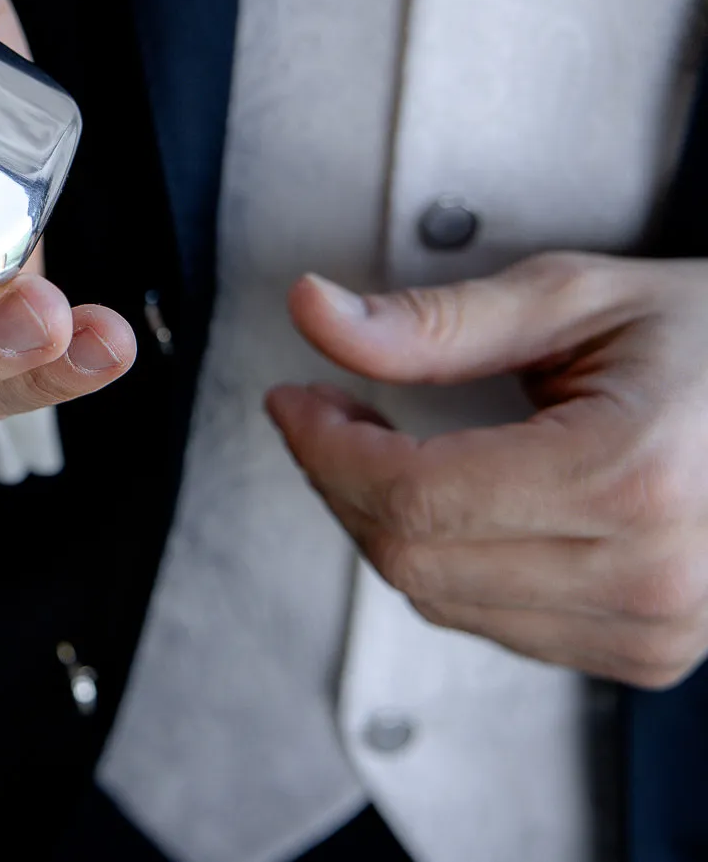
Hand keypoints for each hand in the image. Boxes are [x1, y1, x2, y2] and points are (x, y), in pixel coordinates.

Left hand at [269, 252, 707, 687]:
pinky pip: (494, 625)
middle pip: (413, 557)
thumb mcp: (577, 299)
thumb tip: (313, 313)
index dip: (325, 448)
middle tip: (332, 413)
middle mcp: (648, 572)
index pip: (412, 495)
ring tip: (393, 448)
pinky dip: (448, 564)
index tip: (296, 399)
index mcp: (629, 475)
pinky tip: (462, 501)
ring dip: (388, 524)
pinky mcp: (649, 654)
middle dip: (342, 482)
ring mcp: (655, 627)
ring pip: (441, 600)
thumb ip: (433, 321)